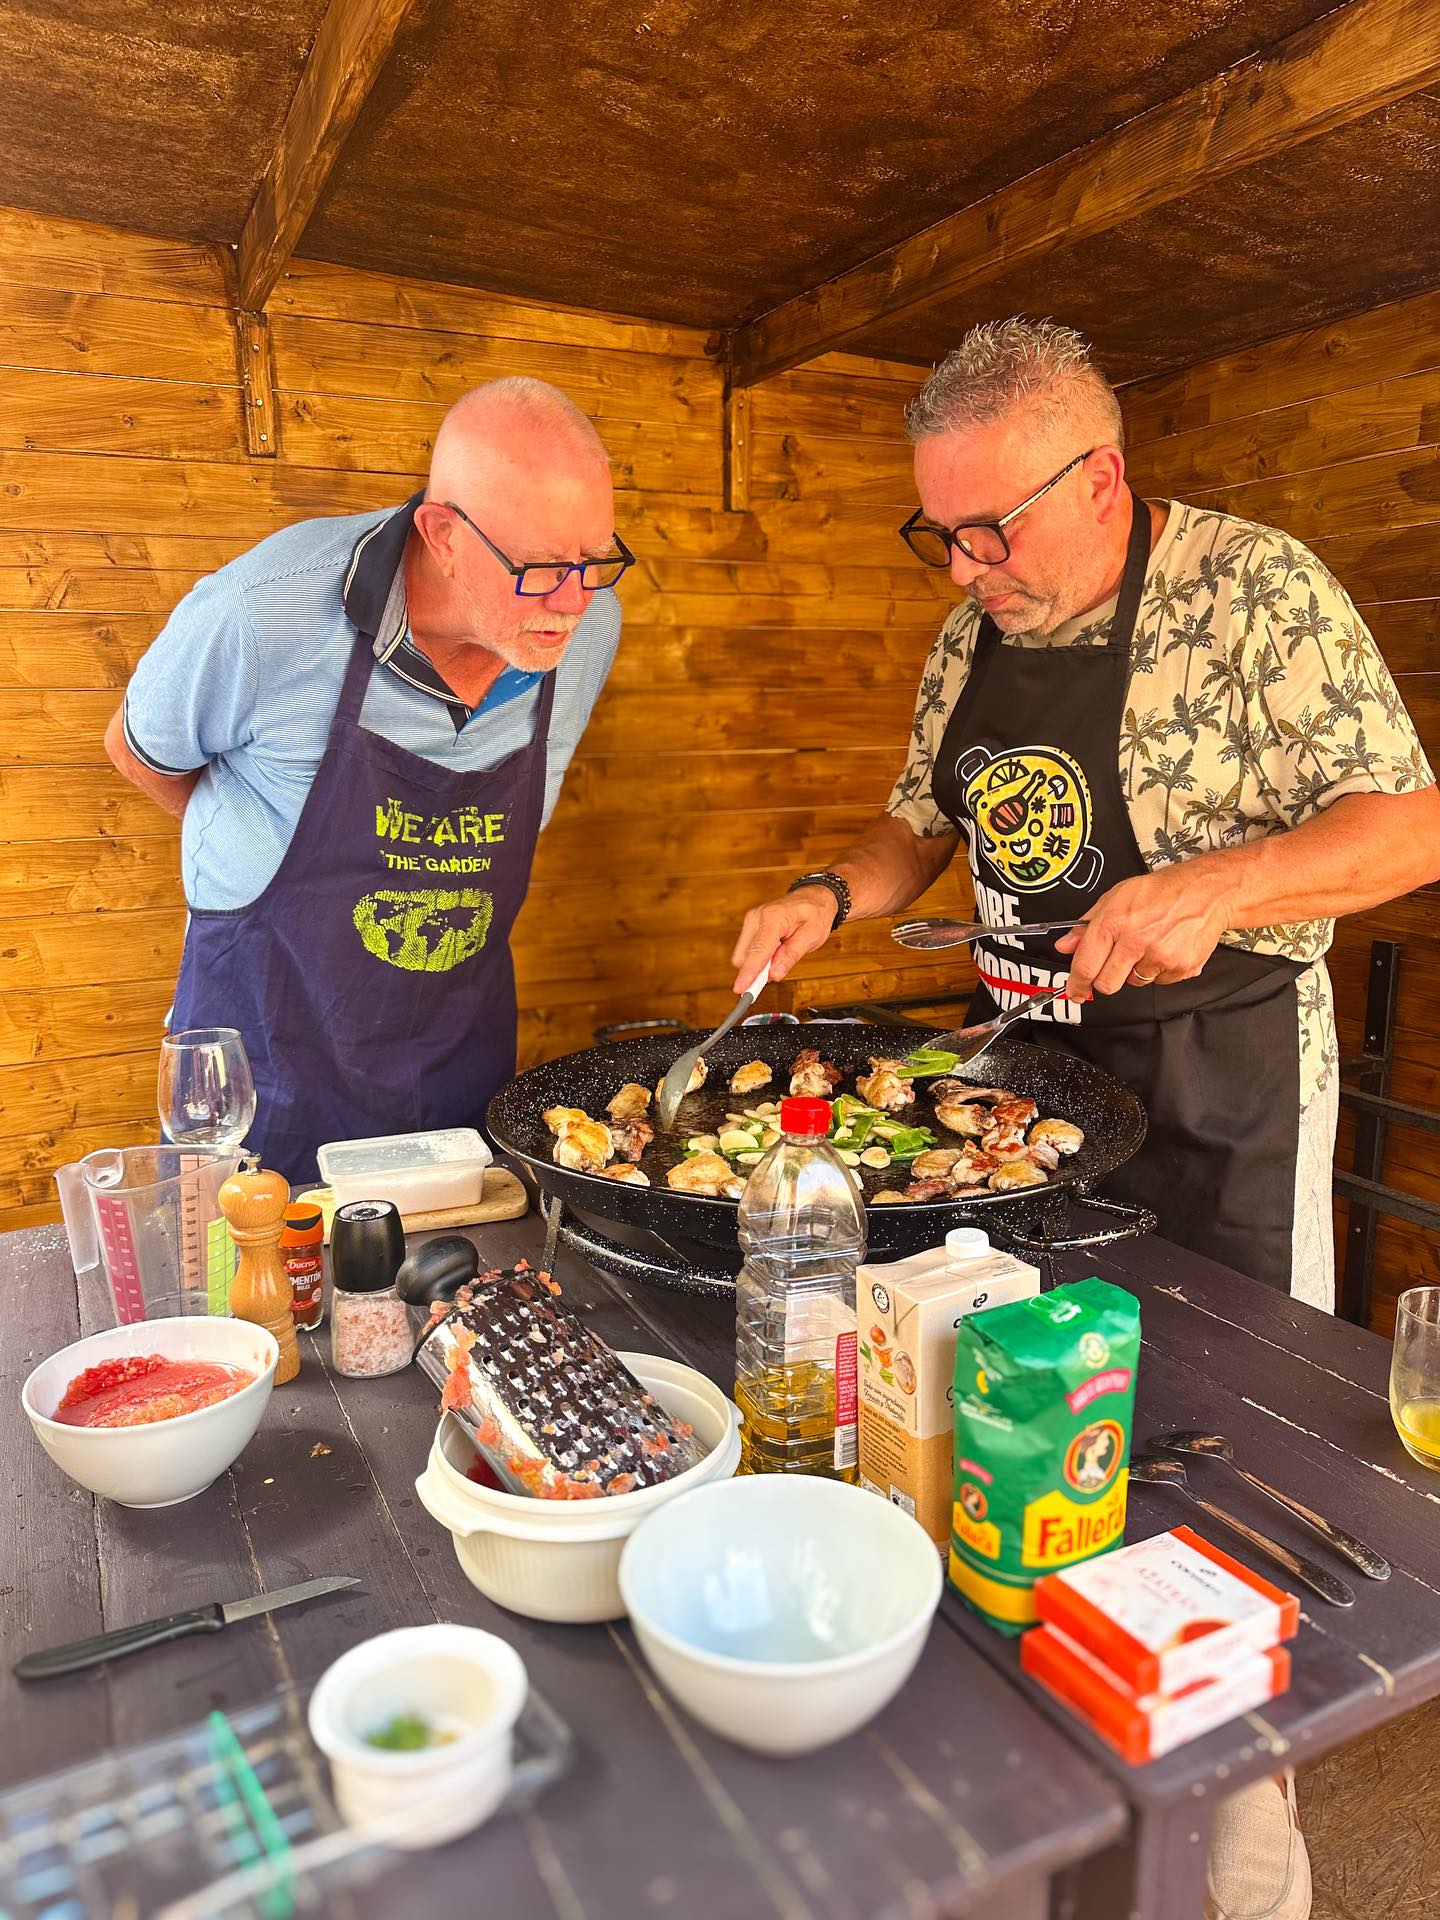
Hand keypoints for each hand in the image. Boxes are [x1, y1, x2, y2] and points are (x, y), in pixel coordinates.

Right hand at [731, 888, 838, 992]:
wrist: (812, 898)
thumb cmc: (815, 914)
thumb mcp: (812, 936)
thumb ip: (792, 955)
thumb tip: (774, 974)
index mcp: (773, 917)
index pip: (758, 951)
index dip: (749, 972)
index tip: (741, 989)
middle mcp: (756, 917)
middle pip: (746, 956)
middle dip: (759, 969)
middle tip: (781, 967)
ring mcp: (751, 921)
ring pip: (744, 956)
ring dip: (760, 963)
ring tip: (782, 953)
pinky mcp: (750, 927)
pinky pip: (747, 951)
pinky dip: (760, 957)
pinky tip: (775, 950)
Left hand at [1052, 862, 1231, 998]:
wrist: (1206, 891)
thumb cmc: (1161, 891)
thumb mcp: (1115, 897)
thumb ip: (1086, 925)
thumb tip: (1066, 945)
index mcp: (1115, 922)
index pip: (1086, 965)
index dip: (1076, 983)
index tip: (1074, 991)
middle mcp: (1137, 941)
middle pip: (1107, 984)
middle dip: (1105, 978)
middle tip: (1114, 962)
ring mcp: (1160, 957)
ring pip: (1134, 982)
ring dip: (1135, 970)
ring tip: (1147, 944)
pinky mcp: (1181, 968)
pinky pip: (1159, 981)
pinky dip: (1159, 969)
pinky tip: (1165, 947)